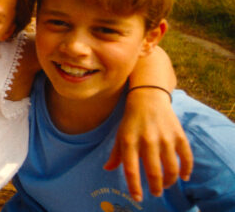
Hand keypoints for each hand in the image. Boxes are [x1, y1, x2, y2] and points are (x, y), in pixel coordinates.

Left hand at [104, 87, 192, 201]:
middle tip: (156, 192)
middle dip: (156, 187)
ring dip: (170, 181)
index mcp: (129, 141)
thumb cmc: (131, 120)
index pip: (131, 169)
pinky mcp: (178, 134)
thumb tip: (107, 169)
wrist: (148, 97)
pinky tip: (184, 177)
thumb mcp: (120, 135)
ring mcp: (164, 137)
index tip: (138, 198)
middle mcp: (147, 140)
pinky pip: (186, 157)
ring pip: (171, 167)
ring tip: (166, 185)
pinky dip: (187, 169)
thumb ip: (116, 154)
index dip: (134, 186)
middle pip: (154, 172)